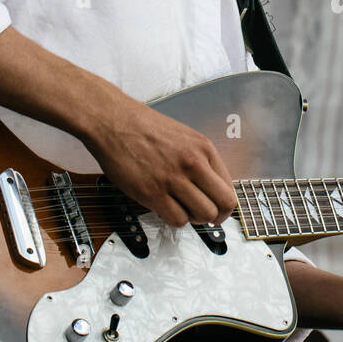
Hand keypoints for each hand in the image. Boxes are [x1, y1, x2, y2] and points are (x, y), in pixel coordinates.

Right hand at [83, 95, 234, 227]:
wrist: (113, 121)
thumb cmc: (143, 127)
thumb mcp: (184, 136)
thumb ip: (200, 160)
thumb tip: (211, 187)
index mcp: (204, 148)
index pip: (230, 187)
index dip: (224, 203)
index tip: (217, 208)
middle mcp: (193, 163)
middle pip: (223, 204)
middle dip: (217, 216)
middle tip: (206, 217)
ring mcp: (173, 179)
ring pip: (203, 215)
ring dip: (195, 219)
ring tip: (183, 210)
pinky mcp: (152, 192)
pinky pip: (177, 219)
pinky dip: (175, 220)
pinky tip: (167, 209)